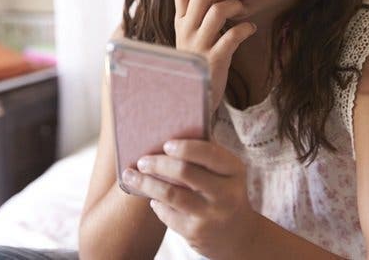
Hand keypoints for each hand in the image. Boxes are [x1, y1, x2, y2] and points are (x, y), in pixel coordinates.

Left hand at [121, 139, 260, 258]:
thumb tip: (169, 134)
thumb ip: (206, 155)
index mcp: (234, 171)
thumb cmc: (224, 190)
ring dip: (146, 183)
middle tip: (142, 161)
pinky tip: (152, 198)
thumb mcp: (226, 172)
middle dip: (158, 163)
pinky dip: (156, 203)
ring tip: (131, 175)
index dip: (186, 147)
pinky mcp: (195, 233)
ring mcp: (210, 215)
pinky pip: (167, 214)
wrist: (237, 233)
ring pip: (171, 194)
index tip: (165, 144)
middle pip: (185, 172)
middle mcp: (226, 194)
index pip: (210, 154)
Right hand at [174, 0, 256, 111]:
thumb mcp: (190, 36)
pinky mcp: (214, 60)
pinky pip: (232, 36)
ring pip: (217, 11)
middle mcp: (185, 31)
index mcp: (179, 22)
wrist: (194, 97)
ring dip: (236, 6)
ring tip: (242, 13)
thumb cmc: (199, 60)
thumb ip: (197, 15)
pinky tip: (250, 29)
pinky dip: (246, 28)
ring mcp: (199, 46)